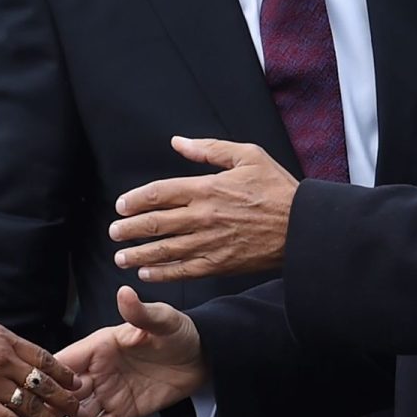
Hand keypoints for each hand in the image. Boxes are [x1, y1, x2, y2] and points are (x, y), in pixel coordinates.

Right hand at [55, 286, 205, 416]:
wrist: (204, 357)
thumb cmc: (179, 332)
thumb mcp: (162, 320)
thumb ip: (140, 312)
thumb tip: (125, 292)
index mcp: (100, 346)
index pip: (67, 362)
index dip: (47, 377)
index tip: (26, 390)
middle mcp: (98, 370)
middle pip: (65, 393)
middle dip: (46, 410)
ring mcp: (109, 392)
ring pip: (79, 416)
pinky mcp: (123, 410)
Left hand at [109, 137, 297, 281]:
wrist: (302, 227)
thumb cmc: (277, 188)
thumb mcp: (248, 156)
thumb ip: (210, 150)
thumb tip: (178, 142)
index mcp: (207, 188)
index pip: (160, 193)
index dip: (136, 200)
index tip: (121, 206)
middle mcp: (203, 216)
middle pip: (155, 223)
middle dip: (129, 229)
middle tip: (114, 233)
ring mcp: (210, 242)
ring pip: (165, 250)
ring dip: (139, 254)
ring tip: (121, 257)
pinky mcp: (219, 264)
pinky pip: (184, 270)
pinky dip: (162, 273)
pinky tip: (147, 273)